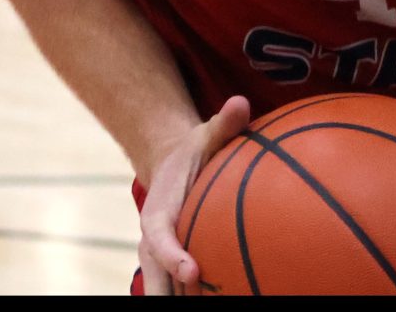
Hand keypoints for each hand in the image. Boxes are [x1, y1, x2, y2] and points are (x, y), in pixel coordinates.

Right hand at [136, 95, 251, 294]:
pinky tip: (237, 293)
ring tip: (224, 298)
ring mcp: (163, 262)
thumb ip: (224, 124)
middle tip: (201, 299)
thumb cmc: (195, 151)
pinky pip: (185, 291)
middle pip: (156, 282)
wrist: (172, 167)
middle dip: (170, 295)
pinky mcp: (176, 270)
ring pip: (168, 292)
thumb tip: (241, 103)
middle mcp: (154, 245)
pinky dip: (204, 295)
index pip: (159, 239)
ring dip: (186, 298)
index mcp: (158, 215)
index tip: (193, 271)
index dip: (172, 257)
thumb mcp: (206, 135)